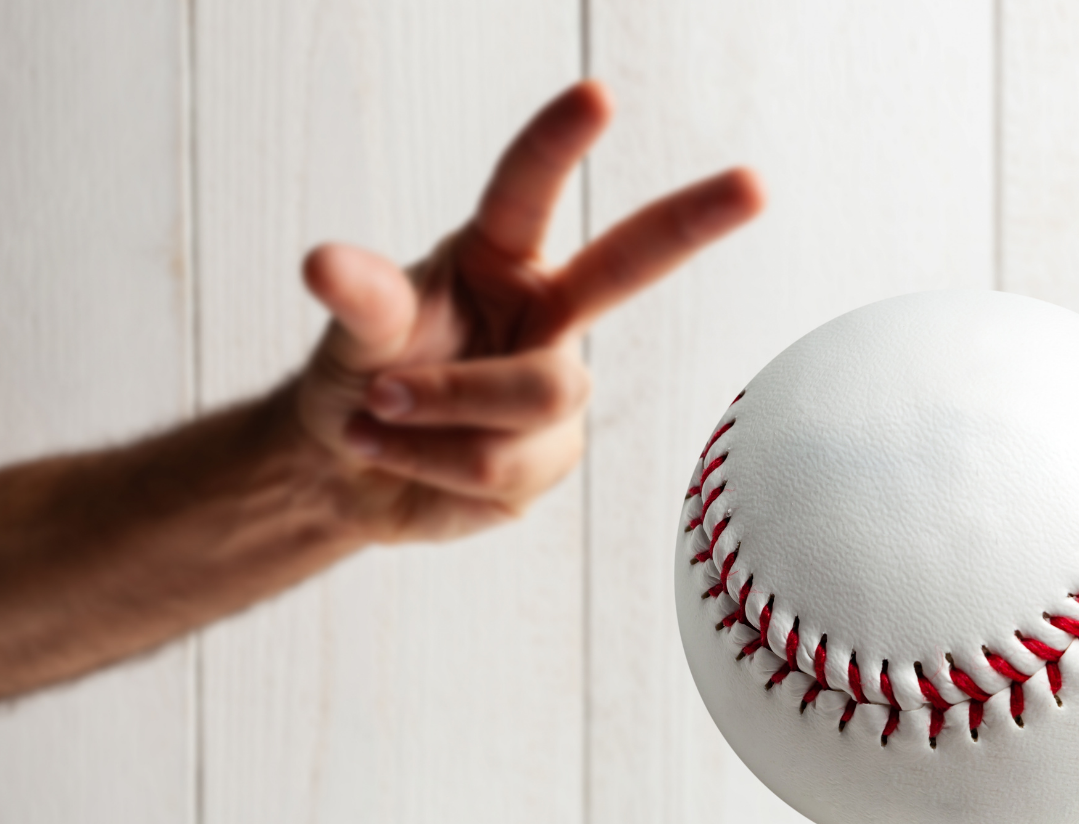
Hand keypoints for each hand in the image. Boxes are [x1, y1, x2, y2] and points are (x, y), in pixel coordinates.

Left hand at [292, 81, 763, 541]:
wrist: (350, 474)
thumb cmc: (360, 376)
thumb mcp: (352, 332)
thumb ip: (361, 299)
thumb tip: (323, 263)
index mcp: (501, 258)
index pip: (531, 190)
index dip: (560, 143)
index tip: (596, 95)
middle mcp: (546, 315)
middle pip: (631, 263)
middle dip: (695, 220)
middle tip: (755, 182)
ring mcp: (555, 390)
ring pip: (536, 392)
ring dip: (442, 406)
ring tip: (379, 414)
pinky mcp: (549, 459)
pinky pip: (503, 463)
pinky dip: (434, 465)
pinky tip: (406, 460)